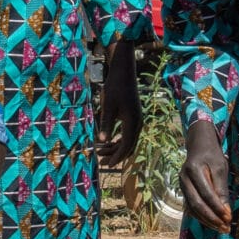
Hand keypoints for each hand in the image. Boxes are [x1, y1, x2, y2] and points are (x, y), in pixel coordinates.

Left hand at [97, 42, 143, 166]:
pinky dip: (118, 140)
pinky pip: (127, 134)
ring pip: (128, 140)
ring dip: (115, 148)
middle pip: (128, 145)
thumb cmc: (114, 88)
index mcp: (132, 122)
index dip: (117, 157)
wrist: (123, 73)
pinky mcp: (133, 117)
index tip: (107, 165)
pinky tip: (107, 142)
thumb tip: (102, 141)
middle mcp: (137, 123)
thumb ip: (106, 124)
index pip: (126, 145)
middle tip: (102, 162)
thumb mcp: (107, 106)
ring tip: (101, 152)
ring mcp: (136, 120)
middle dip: (115, 155)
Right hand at [181, 120, 230, 230]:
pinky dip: (201, 217)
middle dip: (212, 218)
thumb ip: (221, 189)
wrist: (198, 146)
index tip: (229, 217)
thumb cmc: (212, 156)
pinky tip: (213, 223)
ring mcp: (181, 186)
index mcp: (193, 170)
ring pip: (192, 209)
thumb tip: (225, 211)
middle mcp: (184, 179)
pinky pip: (191, 208)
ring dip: (207, 221)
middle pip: (196, 204)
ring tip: (221, 228)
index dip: (218, 208)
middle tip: (225, 228)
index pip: (206, 194)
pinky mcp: (183, 191)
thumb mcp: (220, 167)